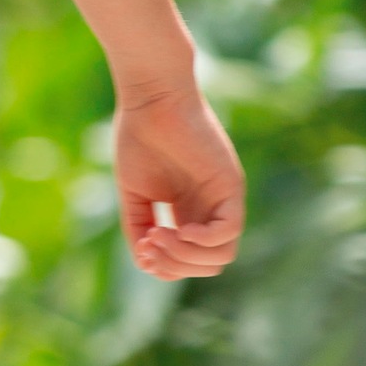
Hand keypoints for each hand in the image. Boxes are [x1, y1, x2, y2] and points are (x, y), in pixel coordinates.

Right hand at [114, 85, 244, 279]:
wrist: (151, 99)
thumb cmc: (139, 137)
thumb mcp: (135, 193)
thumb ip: (139, 227)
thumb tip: (146, 265)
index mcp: (189, 209)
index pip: (191, 259)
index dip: (168, 266)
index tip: (143, 248)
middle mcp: (210, 207)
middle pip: (210, 264)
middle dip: (176, 266)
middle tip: (150, 245)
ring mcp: (223, 198)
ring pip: (222, 255)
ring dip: (186, 258)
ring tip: (160, 237)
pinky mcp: (231, 186)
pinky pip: (229, 231)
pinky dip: (203, 241)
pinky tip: (179, 229)